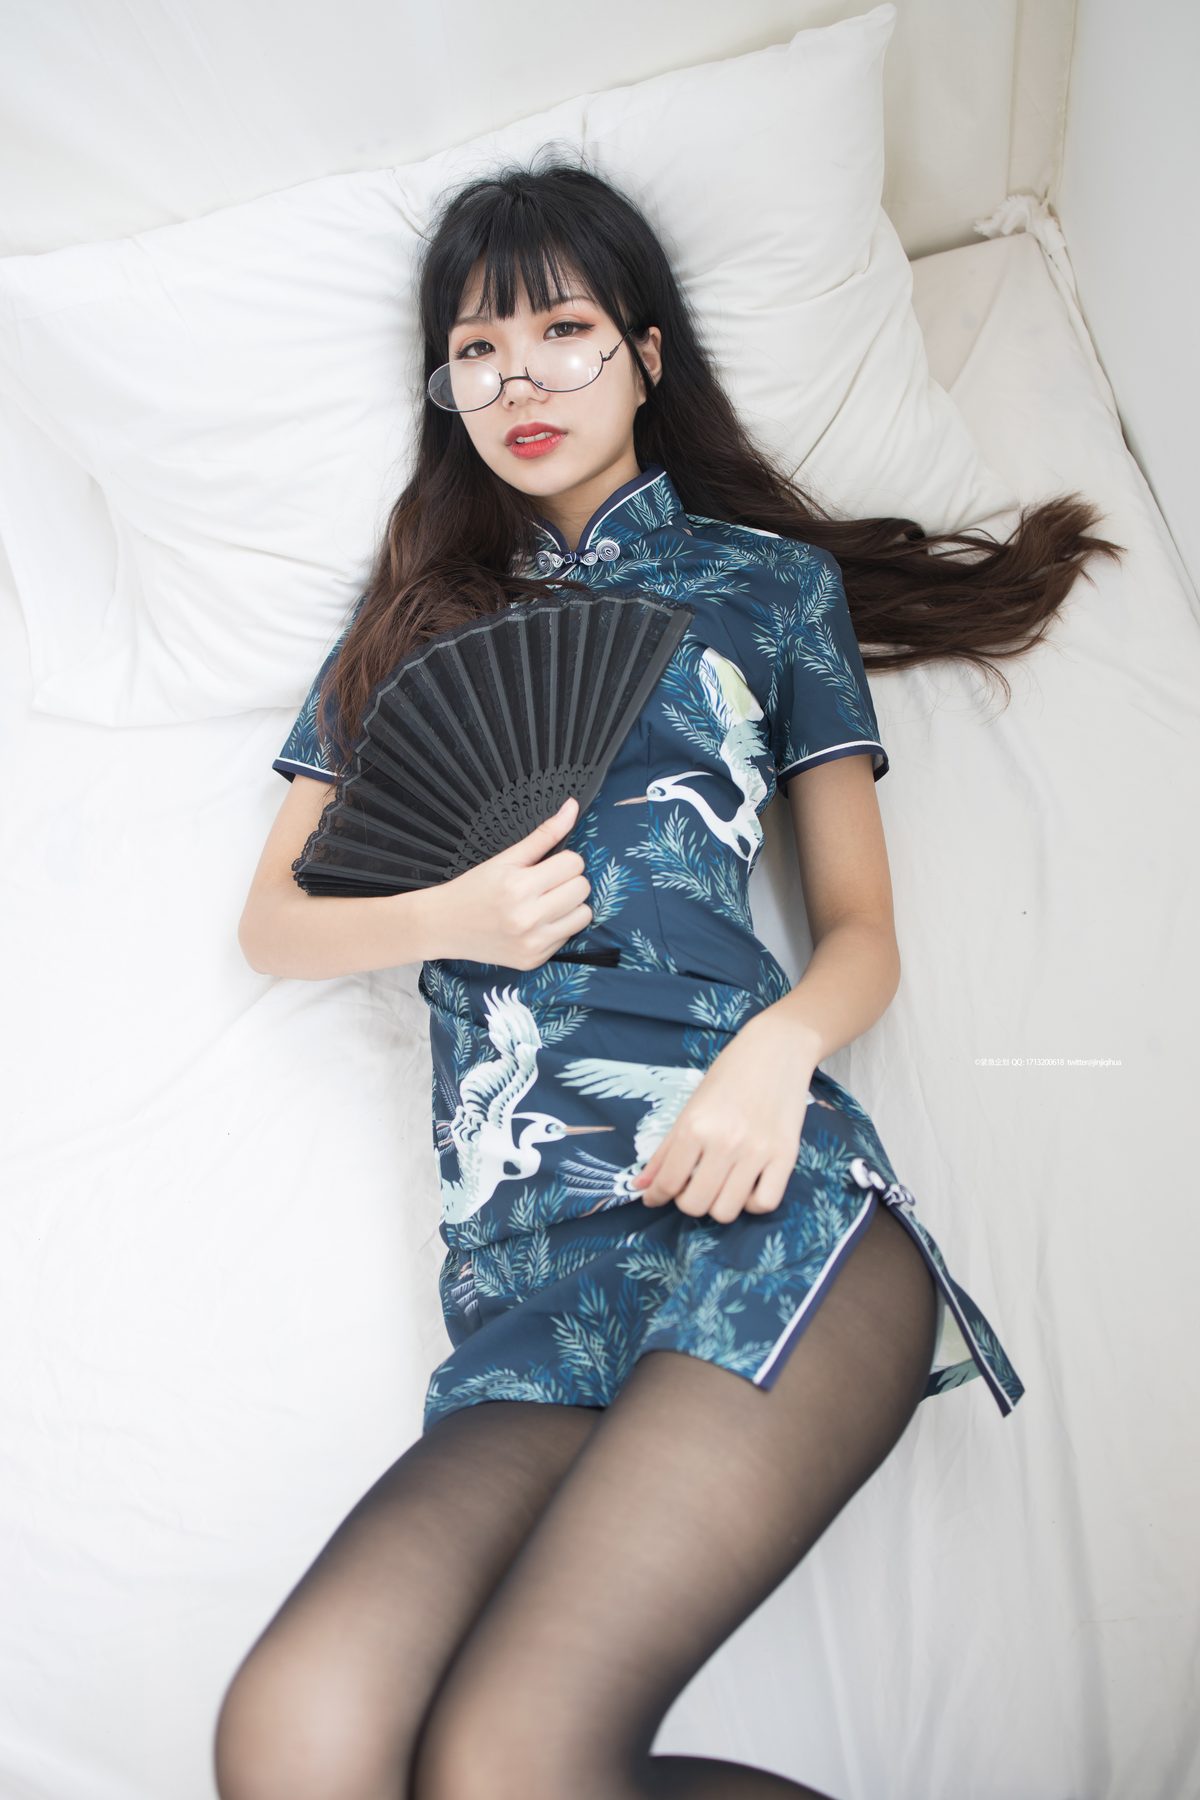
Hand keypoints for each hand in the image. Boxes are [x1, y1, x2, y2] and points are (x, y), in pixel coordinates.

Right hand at [431, 796, 591, 967]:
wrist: (442, 926)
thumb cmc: (473, 888)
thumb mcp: (505, 858)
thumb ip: (543, 834)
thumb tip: (572, 807)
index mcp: (519, 886)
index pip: (574, 863)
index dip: (563, 860)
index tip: (546, 866)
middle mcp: (528, 918)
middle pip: (582, 888)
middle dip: (568, 881)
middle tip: (545, 883)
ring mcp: (532, 943)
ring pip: (584, 915)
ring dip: (570, 906)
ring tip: (545, 903)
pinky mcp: (534, 960)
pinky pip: (569, 936)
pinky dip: (558, 927)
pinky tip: (535, 923)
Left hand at [633, 1013, 813, 1222]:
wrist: (776, 1048)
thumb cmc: (729, 1075)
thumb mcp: (690, 1108)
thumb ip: (665, 1150)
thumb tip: (640, 1187)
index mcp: (695, 1127)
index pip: (668, 1183)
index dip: (657, 1196)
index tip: (657, 1197)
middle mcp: (725, 1142)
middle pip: (695, 1205)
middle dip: (687, 1201)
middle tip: (692, 1184)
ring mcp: (758, 1152)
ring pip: (727, 1211)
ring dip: (718, 1204)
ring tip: (720, 1184)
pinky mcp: (786, 1156)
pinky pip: (765, 1203)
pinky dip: (752, 1203)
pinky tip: (747, 1185)